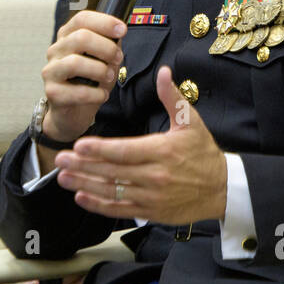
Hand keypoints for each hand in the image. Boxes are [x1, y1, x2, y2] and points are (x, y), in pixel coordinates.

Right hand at [39, 10, 126, 143]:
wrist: (73, 113)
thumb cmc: (88, 83)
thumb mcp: (103, 60)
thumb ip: (109, 45)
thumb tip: (119, 34)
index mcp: (67, 37)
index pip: (82, 19)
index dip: (104, 22)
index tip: (122, 30)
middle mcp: (55, 51)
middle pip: (80, 38)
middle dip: (106, 48)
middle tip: (118, 58)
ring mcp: (51, 72)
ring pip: (76, 63)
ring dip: (100, 70)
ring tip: (109, 77)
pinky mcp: (52, 93)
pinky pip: (78, 91)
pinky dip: (96, 94)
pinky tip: (102, 95)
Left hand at [53, 66, 227, 223]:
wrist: (223, 189)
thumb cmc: (204, 153)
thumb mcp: (191, 122)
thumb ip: (172, 97)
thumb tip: (163, 72)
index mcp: (162, 151)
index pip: (125, 151)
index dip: (100, 149)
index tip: (79, 145)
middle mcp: (155, 176)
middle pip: (113, 172)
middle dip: (83, 165)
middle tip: (60, 158)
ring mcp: (152, 197)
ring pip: (112, 191)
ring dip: (85, 184)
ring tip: (63, 176)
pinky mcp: (151, 212)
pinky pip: (120, 209)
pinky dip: (99, 205)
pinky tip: (81, 196)